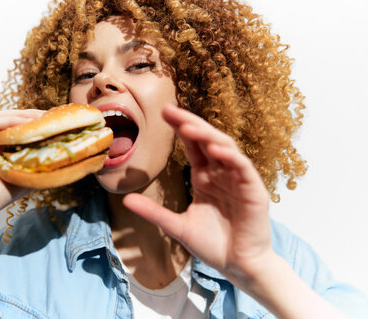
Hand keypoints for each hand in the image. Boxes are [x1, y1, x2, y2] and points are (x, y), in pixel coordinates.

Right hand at [0, 109, 43, 231]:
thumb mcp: (19, 177)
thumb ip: (32, 165)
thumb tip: (56, 159)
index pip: (10, 133)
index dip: (30, 128)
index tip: (51, 125)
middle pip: (6, 123)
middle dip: (29, 118)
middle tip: (50, 116)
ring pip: (0, 119)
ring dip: (23, 117)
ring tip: (43, 117)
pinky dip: (11, 120)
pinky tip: (28, 122)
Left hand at [124, 104, 272, 285]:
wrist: (237, 267)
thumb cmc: (213, 245)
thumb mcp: (177, 226)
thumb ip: (154, 212)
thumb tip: (125, 199)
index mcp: (206, 178)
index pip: (193, 146)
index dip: (180, 128)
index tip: (162, 114)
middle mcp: (222, 174)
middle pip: (207, 140)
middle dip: (189, 124)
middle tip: (169, 111)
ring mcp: (238, 180)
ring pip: (225, 148)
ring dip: (208, 135)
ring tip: (188, 126)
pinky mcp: (254, 190)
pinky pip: (243, 168)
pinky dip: (231, 156)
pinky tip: (215, 148)